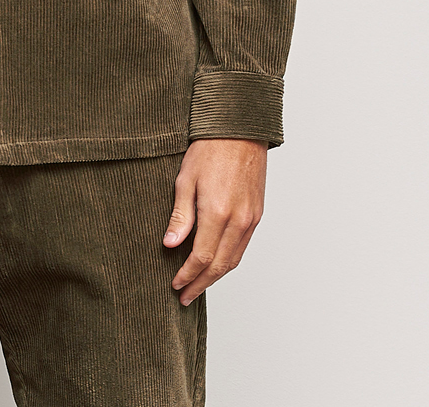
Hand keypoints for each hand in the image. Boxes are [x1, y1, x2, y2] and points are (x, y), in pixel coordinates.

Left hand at [163, 138, 266, 305]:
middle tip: (185, 296)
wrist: (239, 131)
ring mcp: (251, 219)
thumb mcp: (185, 180)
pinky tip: (216, 265)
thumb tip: (170, 245)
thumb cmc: (208, 150)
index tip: (175, 284)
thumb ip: (180, 216)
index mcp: (218, 213)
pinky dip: (229, 261)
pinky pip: (243, 247)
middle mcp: (239, 221)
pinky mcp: (257, 214)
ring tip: (198, 286)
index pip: (202, 257)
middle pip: (220, 266)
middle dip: (201, 284)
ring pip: (234, 260)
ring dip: (216, 277)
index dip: (188, 275)